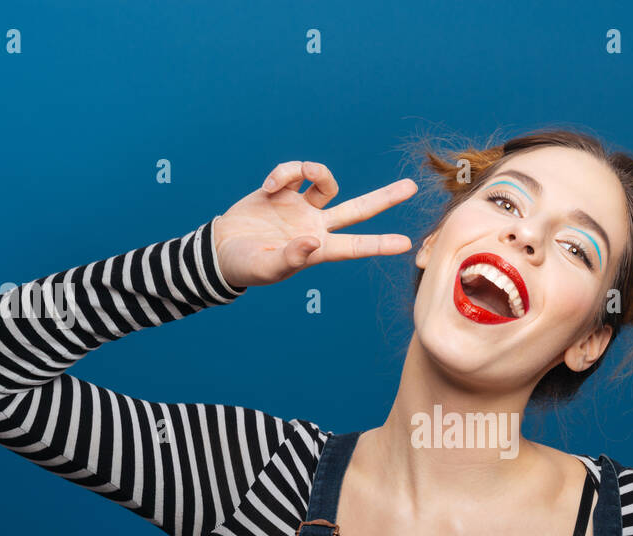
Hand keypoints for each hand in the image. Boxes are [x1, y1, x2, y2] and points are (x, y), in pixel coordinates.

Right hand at [212, 161, 418, 286]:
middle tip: (411, 187)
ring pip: (327, 183)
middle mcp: (316, 226)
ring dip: (313, 171)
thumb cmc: (245, 266)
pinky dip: (284, 172)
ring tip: (286, 179)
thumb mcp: (268, 267)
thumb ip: (291, 257)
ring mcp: (302, 208)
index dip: (380, 244)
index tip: (405, 244)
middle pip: (358, 209)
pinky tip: (267, 187)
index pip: (355, 247)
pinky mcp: (284, 191)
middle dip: (384, 199)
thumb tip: (314, 240)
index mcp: (318, 250)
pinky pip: (294, 172)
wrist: (220, 249)